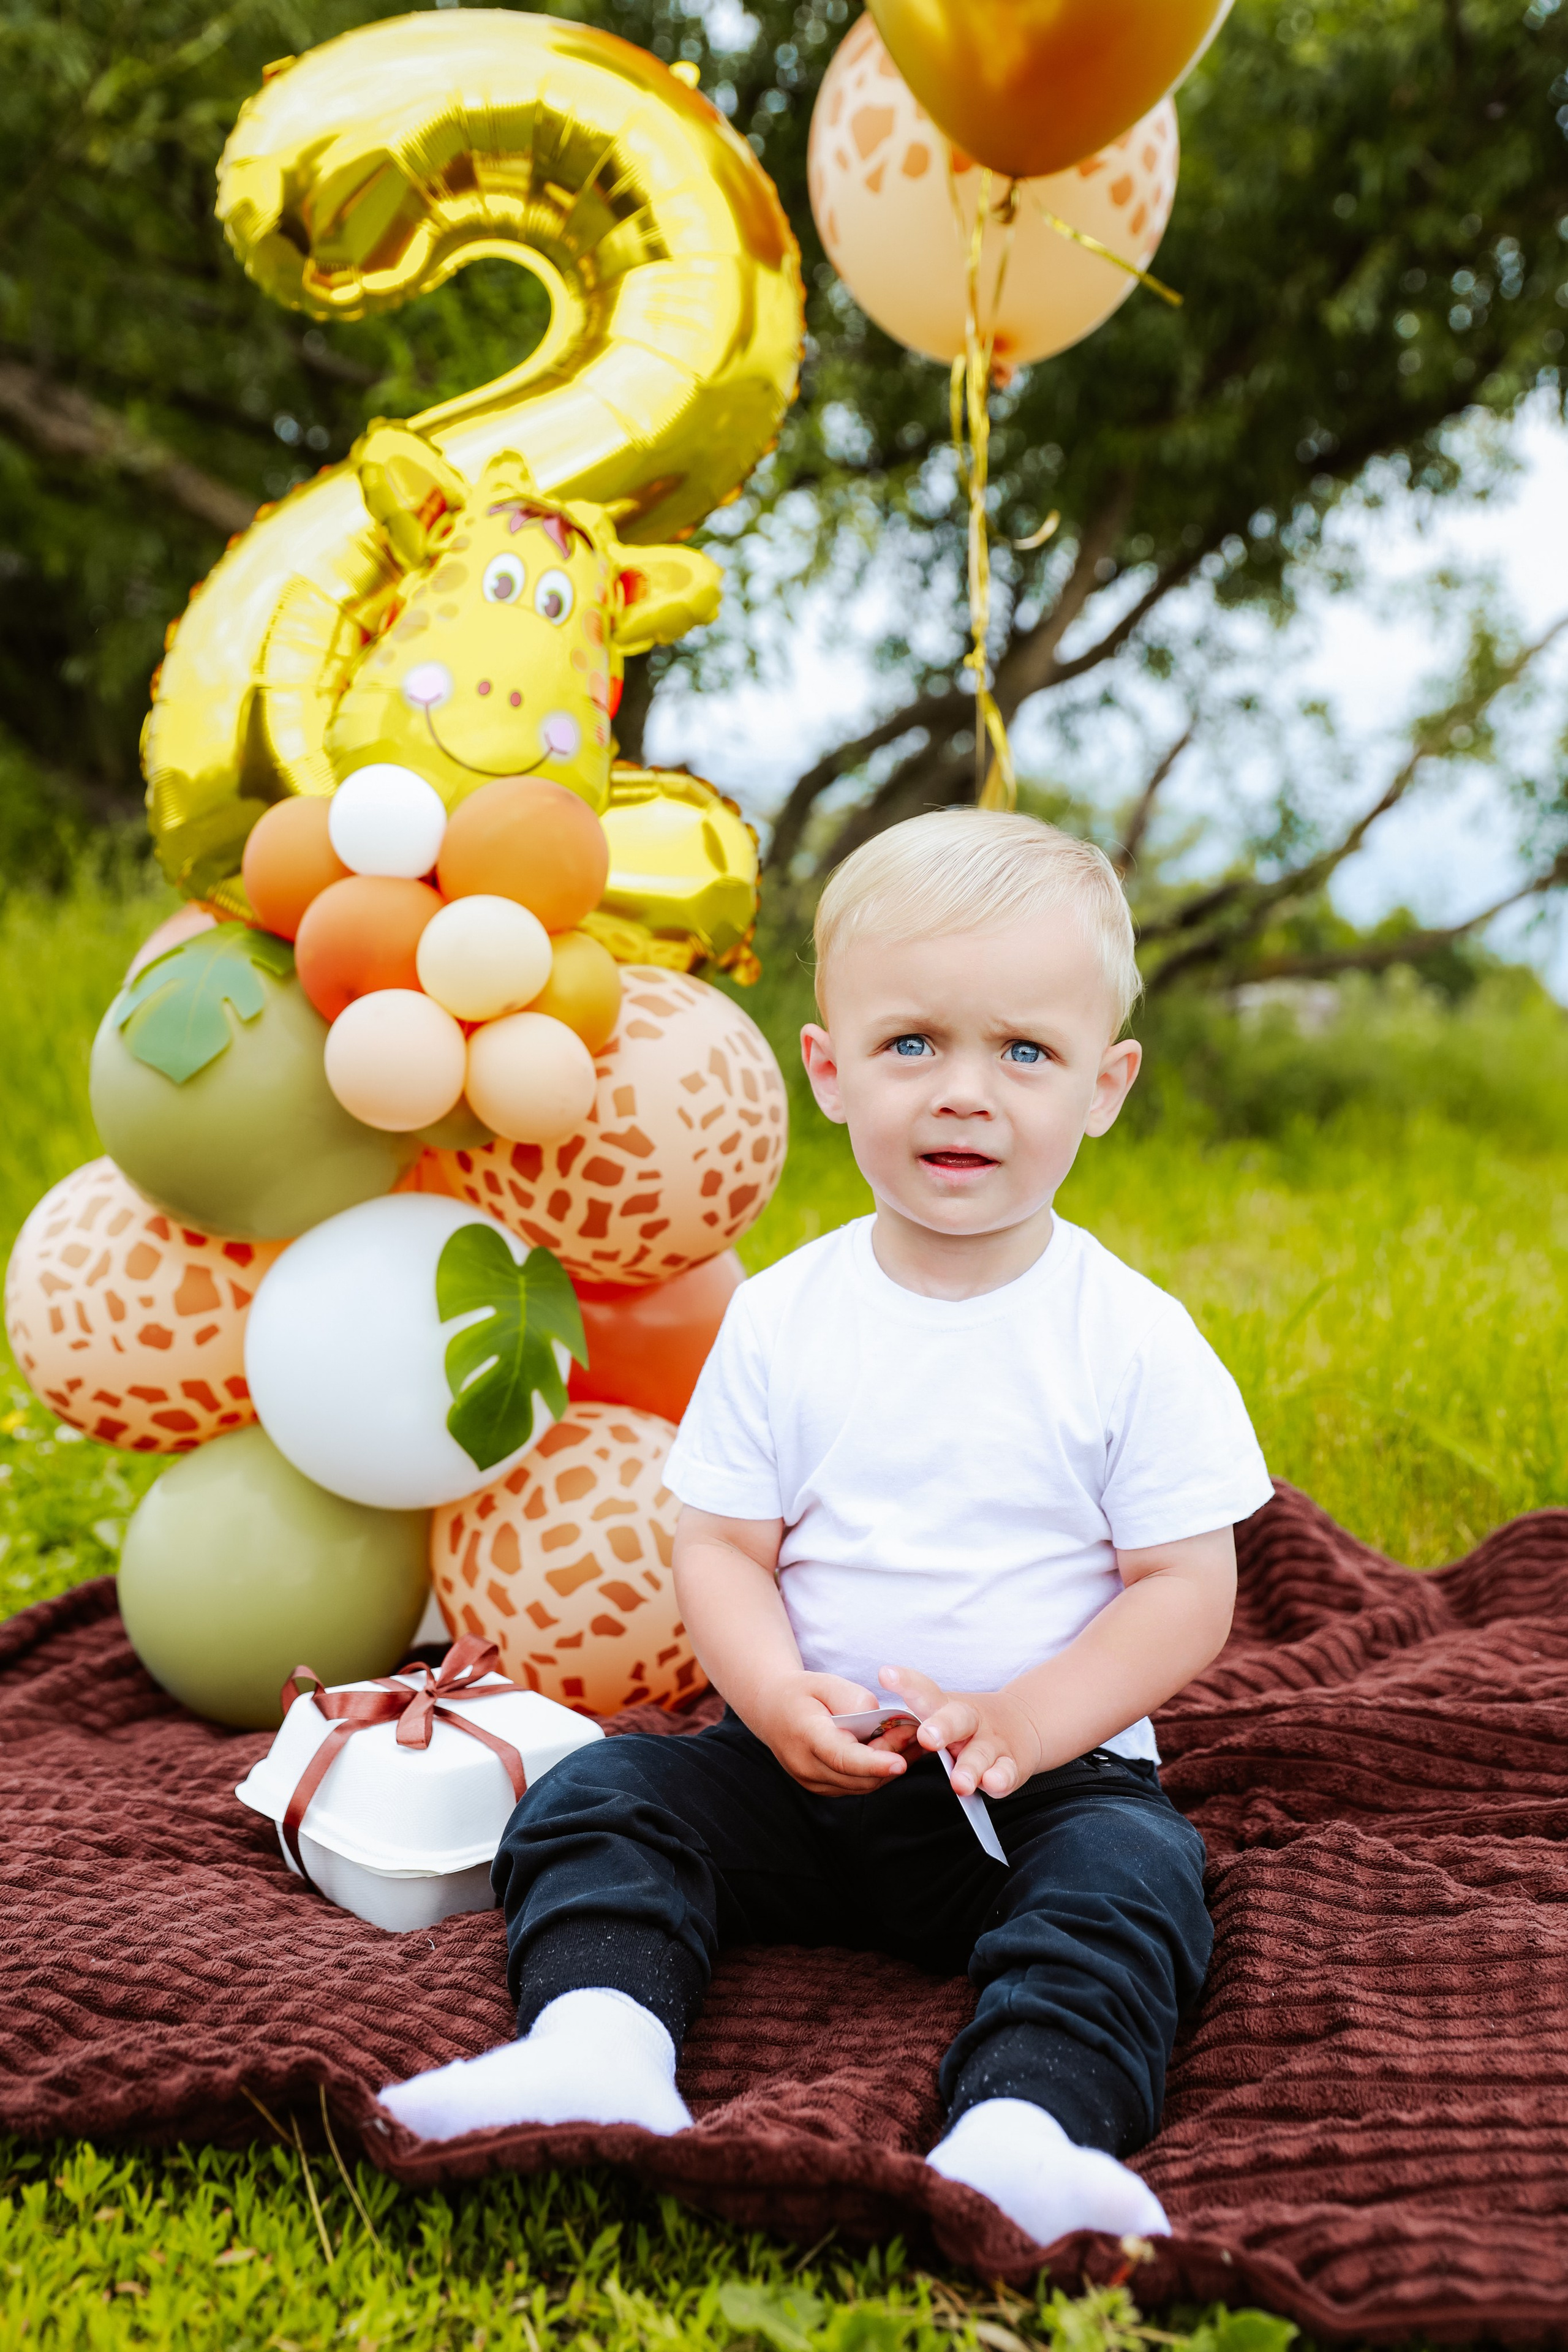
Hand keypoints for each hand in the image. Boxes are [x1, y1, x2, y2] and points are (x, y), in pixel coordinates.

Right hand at [747, 1671, 910, 1796]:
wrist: (771, 1709)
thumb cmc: (801, 1692)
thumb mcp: (824, 1682)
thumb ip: (853, 1698)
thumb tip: (879, 1720)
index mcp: (804, 1736)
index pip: (841, 1756)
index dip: (872, 1763)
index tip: (900, 1763)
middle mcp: (805, 1766)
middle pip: (857, 1775)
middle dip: (891, 1759)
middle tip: (914, 1734)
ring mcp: (811, 1781)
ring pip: (861, 1785)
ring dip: (888, 1768)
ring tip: (909, 1742)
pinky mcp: (821, 1787)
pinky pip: (857, 1786)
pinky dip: (878, 1773)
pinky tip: (894, 1753)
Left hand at [877, 1666, 1044, 1797]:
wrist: (1023, 1724)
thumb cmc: (965, 1723)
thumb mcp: (940, 1712)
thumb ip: (911, 1717)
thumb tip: (859, 1723)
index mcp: (945, 1707)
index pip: (924, 1691)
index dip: (906, 1682)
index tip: (885, 1674)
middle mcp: (970, 1721)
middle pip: (956, 1719)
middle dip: (942, 1727)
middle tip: (927, 1737)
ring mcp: (992, 1743)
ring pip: (981, 1753)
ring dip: (970, 1767)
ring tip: (960, 1783)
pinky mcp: (1011, 1765)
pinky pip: (1006, 1773)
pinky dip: (999, 1779)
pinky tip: (992, 1783)